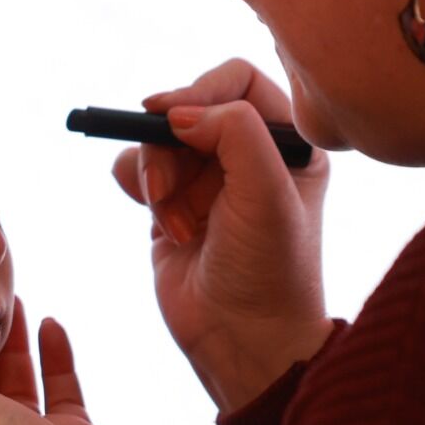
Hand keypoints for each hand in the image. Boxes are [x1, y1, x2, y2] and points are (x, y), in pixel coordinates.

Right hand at [112, 58, 335, 412]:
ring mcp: (208, 180)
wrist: (244, 343)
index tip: (172, 115)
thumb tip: (180, 112)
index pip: (239, 82)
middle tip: (165, 184)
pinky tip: (162, 222)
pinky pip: (136, 169)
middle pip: (189, 107)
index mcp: (288, 143)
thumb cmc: (271, 273)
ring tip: (176, 222)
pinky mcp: (172, 205)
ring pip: (157, 139)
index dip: (202, 90)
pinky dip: (138, 186)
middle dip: (171, 143)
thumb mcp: (268, 194)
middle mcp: (249, 155)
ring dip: (156, 174)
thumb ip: (235, 133)